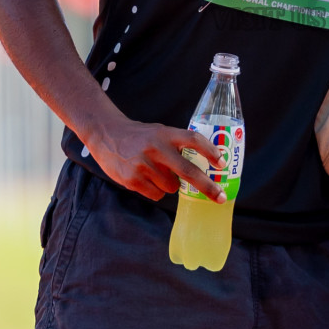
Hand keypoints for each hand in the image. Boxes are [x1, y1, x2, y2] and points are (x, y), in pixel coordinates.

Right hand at [83, 118, 224, 201]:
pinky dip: (156, 190)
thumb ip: (176, 145)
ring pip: (172, 187)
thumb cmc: (139, 136)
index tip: (222, 164)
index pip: (193, 140)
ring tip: (156, 172)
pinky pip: (157, 194)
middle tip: (220, 197)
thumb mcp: (159, 132)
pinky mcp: (132, 180)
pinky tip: (146, 179)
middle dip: (207, 187)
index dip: (210, 151)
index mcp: (166, 134)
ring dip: (170, 184)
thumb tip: (202, 165)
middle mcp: (156, 149)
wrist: (106, 135)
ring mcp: (144, 165)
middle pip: (188, 171)